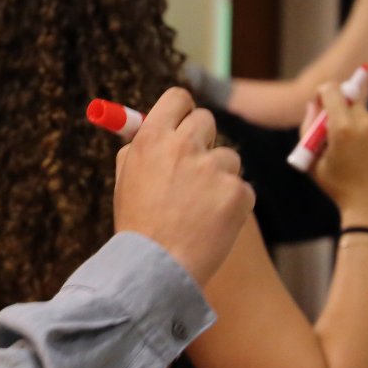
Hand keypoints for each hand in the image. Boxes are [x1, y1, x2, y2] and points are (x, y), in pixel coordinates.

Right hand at [113, 88, 253, 288]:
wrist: (157, 269)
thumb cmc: (139, 226)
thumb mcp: (126, 179)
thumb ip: (139, 148)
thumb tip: (148, 123)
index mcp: (152, 138)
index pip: (178, 98)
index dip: (182, 109)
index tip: (184, 122)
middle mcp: (183, 145)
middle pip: (207, 120)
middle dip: (203, 141)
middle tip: (194, 169)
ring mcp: (214, 168)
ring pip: (228, 158)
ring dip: (219, 177)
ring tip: (199, 209)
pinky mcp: (237, 191)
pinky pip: (241, 188)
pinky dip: (232, 204)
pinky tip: (213, 224)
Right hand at [308, 83, 367, 227]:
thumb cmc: (339, 189)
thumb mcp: (314, 162)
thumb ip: (309, 130)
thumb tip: (312, 105)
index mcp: (342, 128)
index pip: (332, 90)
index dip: (324, 92)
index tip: (323, 100)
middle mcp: (366, 123)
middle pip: (351, 104)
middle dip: (343, 115)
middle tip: (341, 135)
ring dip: (362, 128)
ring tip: (360, 155)